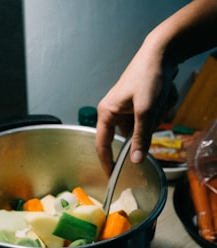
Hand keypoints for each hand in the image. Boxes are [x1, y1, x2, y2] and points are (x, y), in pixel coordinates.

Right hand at [96, 38, 177, 175]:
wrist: (162, 52)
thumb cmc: (148, 77)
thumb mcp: (145, 111)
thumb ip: (140, 138)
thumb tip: (136, 161)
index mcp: (106, 113)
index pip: (102, 145)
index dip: (107, 162)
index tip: (113, 176)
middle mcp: (113, 113)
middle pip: (129, 137)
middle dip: (146, 128)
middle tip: (155, 111)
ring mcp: (126, 109)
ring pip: (143, 128)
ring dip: (156, 117)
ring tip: (160, 98)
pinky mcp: (138, 105)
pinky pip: (150, 118)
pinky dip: (160, 110)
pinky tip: (162, 94)